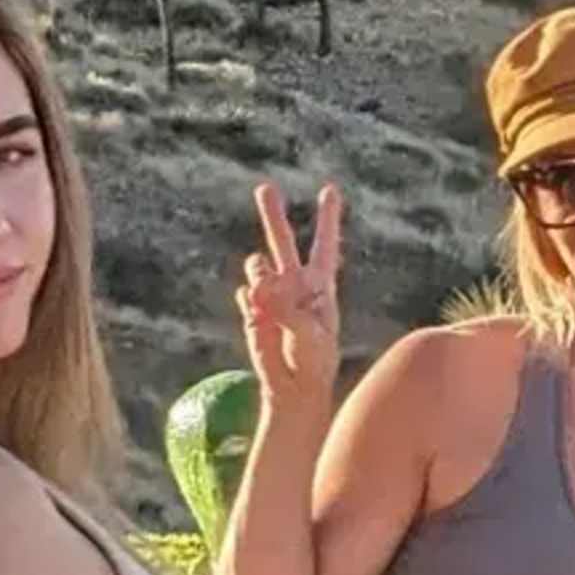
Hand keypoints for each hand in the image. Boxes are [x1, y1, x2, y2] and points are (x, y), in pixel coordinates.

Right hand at [238, 179, 344, 408]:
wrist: (294, 386)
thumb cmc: (314, 361)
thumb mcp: (310, 337)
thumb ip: (288, 312)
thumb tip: (259, 292)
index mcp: (319, 286)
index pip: (324, 245)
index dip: (327, 218)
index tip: (330, 189)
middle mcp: (294, 285)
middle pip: (282, 242)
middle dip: (273, 214)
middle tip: (265, 187)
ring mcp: (271, 296)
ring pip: (257, 267)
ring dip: (260, 276)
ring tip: (268, 298)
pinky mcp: (252, 310)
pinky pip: (245, 296)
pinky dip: (251, 306)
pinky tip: (260, 321)